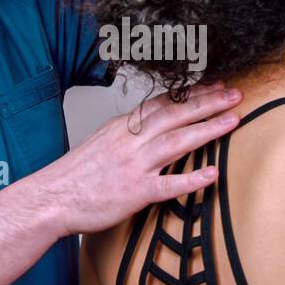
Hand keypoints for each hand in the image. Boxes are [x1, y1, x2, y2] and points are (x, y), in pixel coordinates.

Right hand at [33, 81, 242, 236]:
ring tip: (233, 120)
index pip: (163, 103)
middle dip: (208, 103)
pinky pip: (169, 184)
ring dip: (208, 128)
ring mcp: (135, 165)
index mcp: (123, 127)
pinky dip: (192, 179)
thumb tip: (146, 128)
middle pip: (176, 115)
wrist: (50, 198)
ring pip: (177, 141)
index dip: (191, 94)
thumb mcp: (100, 142)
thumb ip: (126, 134)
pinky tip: (213, 174)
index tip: (213, 86)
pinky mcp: (135, 192)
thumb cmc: (73, 175)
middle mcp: (131, 140)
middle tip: (234, 94)